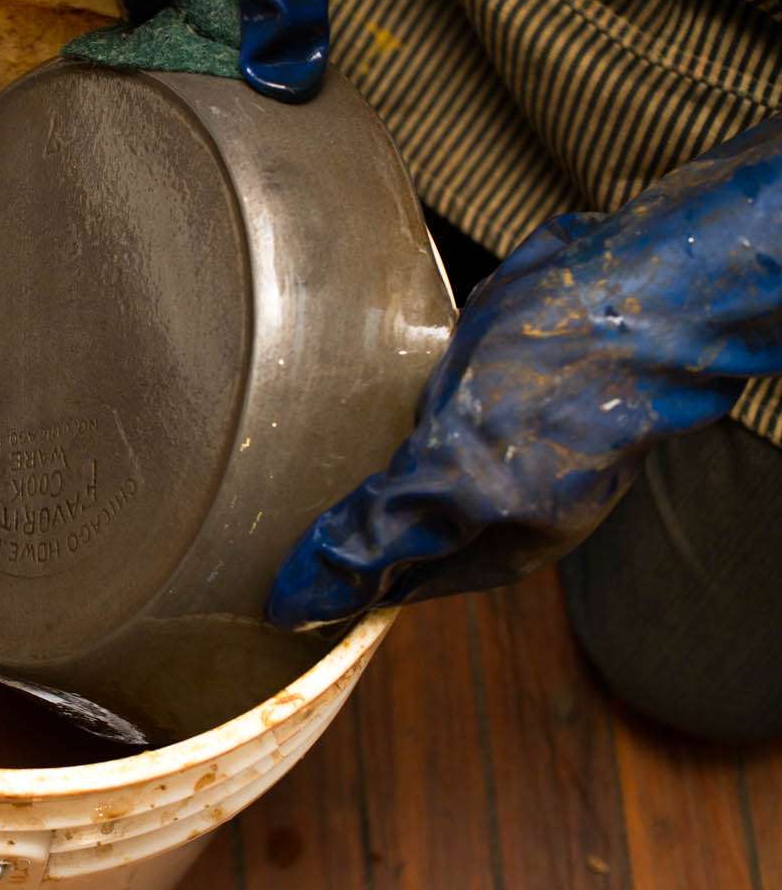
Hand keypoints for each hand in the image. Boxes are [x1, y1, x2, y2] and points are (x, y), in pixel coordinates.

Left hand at [267, 119, 781, 629]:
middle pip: (394, 528)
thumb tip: (305, 599)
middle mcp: (496, 501)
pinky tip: (329, 384)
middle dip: (336, 520)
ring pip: (402, 466)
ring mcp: (496, 442)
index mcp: (493, 546)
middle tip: (252, 505)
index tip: (261, 578)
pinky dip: (372, 404)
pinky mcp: (488, 383)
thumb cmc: (563, 389)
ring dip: (351, 457)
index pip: (388, 585)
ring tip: (274, 445)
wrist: (636, 291)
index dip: (326, 583)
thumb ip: (380, 533)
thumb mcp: (458, 477)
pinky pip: (414, 408)